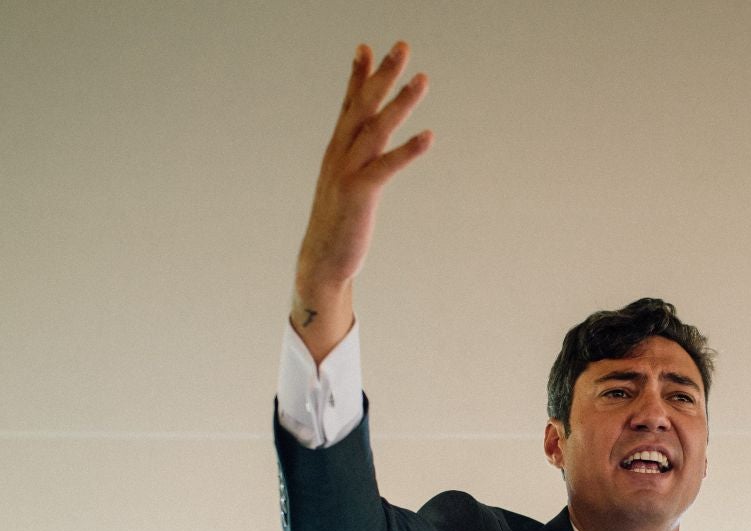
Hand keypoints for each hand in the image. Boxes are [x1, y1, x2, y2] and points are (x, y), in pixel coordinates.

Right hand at [290, 42, 433, 359]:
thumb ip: (354, 167)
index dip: (358, 76)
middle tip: (402, 46)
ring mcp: (347, 172)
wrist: (322, 264)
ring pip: (376, 128)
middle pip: (363, 106)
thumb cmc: (337, 227)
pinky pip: (387, 166)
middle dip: (382, 75)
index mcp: (336, 152)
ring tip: (422, 79)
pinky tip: (429, 136)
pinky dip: (408, 150)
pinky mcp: (359, 193)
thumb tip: (364, 158)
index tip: (367, 47)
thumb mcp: (344, 189)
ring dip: (401, 102)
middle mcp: (339, 155)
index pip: (349, 106)